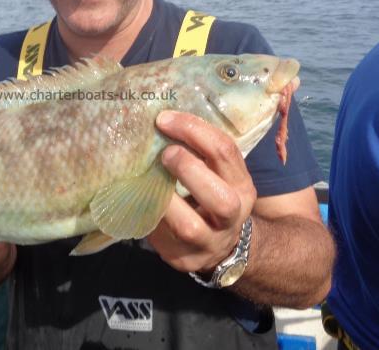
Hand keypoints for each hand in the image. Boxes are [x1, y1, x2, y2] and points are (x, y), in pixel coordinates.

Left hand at [147, 111, 256, 273]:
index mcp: (241, 186)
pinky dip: (148, 217)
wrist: (222, 246)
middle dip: (189, 170)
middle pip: (221, 199)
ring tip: (148, 181)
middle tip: (165, 153)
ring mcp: (209, 243)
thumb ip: (199, 152)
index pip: (225, 152)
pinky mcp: (183, 259)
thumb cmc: (211, 194)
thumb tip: (160, 120)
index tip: (165, 119)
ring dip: (164, 199)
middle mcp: (232, 217)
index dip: (194, 131)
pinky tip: (137, 200)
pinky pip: (162, 240)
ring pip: (190, 227)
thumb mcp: (217, 174)